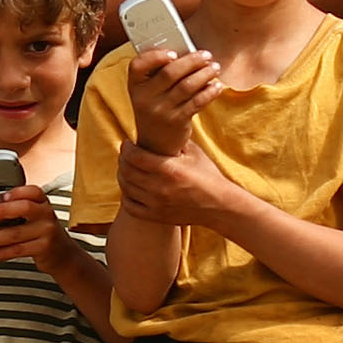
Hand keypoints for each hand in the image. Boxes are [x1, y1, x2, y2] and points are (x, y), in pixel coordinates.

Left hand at [115, 136, 243, 230]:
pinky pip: (129, 206)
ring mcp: (156, 204)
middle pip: (127, 171)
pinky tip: (131, 188)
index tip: (127, 143)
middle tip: (126, 154)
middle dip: (123, 159)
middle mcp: (160, 188)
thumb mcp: (194, 152)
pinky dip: (126, 195)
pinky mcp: (156, 216)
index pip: (135, 156)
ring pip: (126, 187)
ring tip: (128, 168)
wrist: (219, 205)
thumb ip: (175, 139)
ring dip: (123, 175)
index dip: (126, 148)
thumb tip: (160, 126)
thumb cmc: (208, 175)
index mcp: (169, 169)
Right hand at [126, 44, 223, 156]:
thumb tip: (189, 53)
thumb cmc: (157, 107)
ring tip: (215, 68)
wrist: (156, 144)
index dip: (155, 56)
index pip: (137, 65)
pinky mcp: (177, 121)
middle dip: (191, 61)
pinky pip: (197, 102)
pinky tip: (216, 86)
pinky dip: (209, 91)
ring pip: (186, 86)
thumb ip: (160, 73)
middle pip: (169, 73)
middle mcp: (144, 98)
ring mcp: (160, 111)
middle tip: (206, 55)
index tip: (173, 52)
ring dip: (204, 74)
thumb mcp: (149, 92)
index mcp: (135, 85)